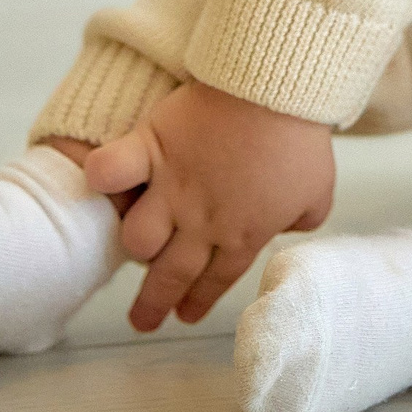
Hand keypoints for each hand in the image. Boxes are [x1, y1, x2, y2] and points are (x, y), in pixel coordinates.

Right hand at [83, 80, 335, 331]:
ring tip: (125, 254)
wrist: (276, 89)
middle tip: (143, 321)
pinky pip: (114, 169)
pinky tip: (94, 184)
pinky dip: (102, 177)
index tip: (183, 316)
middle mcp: (201, 222)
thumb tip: (290, 225)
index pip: (215, 281)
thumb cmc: (299, 140)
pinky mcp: (153, 147)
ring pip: (138, 239)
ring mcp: (173, 187)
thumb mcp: (317, 194)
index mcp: (243, 235)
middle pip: (171, 275)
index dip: (197, 301)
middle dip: (154, 304)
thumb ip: (303, 219)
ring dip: (132, 250)